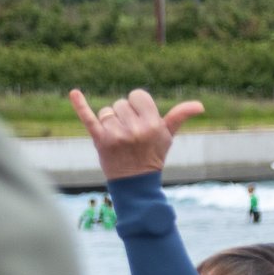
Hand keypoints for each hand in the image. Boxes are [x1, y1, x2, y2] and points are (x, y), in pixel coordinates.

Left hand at [68, 87, 202, 180]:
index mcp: (152, 123)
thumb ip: (179, 116)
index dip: (136, 105)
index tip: (138, 118)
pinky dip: (80, 105)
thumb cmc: (152, 154)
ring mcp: (116, 134)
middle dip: (123, 115)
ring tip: (117, 137)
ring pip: (106, 111)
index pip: (137, 96)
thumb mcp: (168, 135)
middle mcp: (134, 128)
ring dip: (109, 121)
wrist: (134, 181)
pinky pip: (88, 118)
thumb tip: (200, 105)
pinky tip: (74, 92)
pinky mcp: (99, 141)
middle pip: (120, 103)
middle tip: (129, 133)